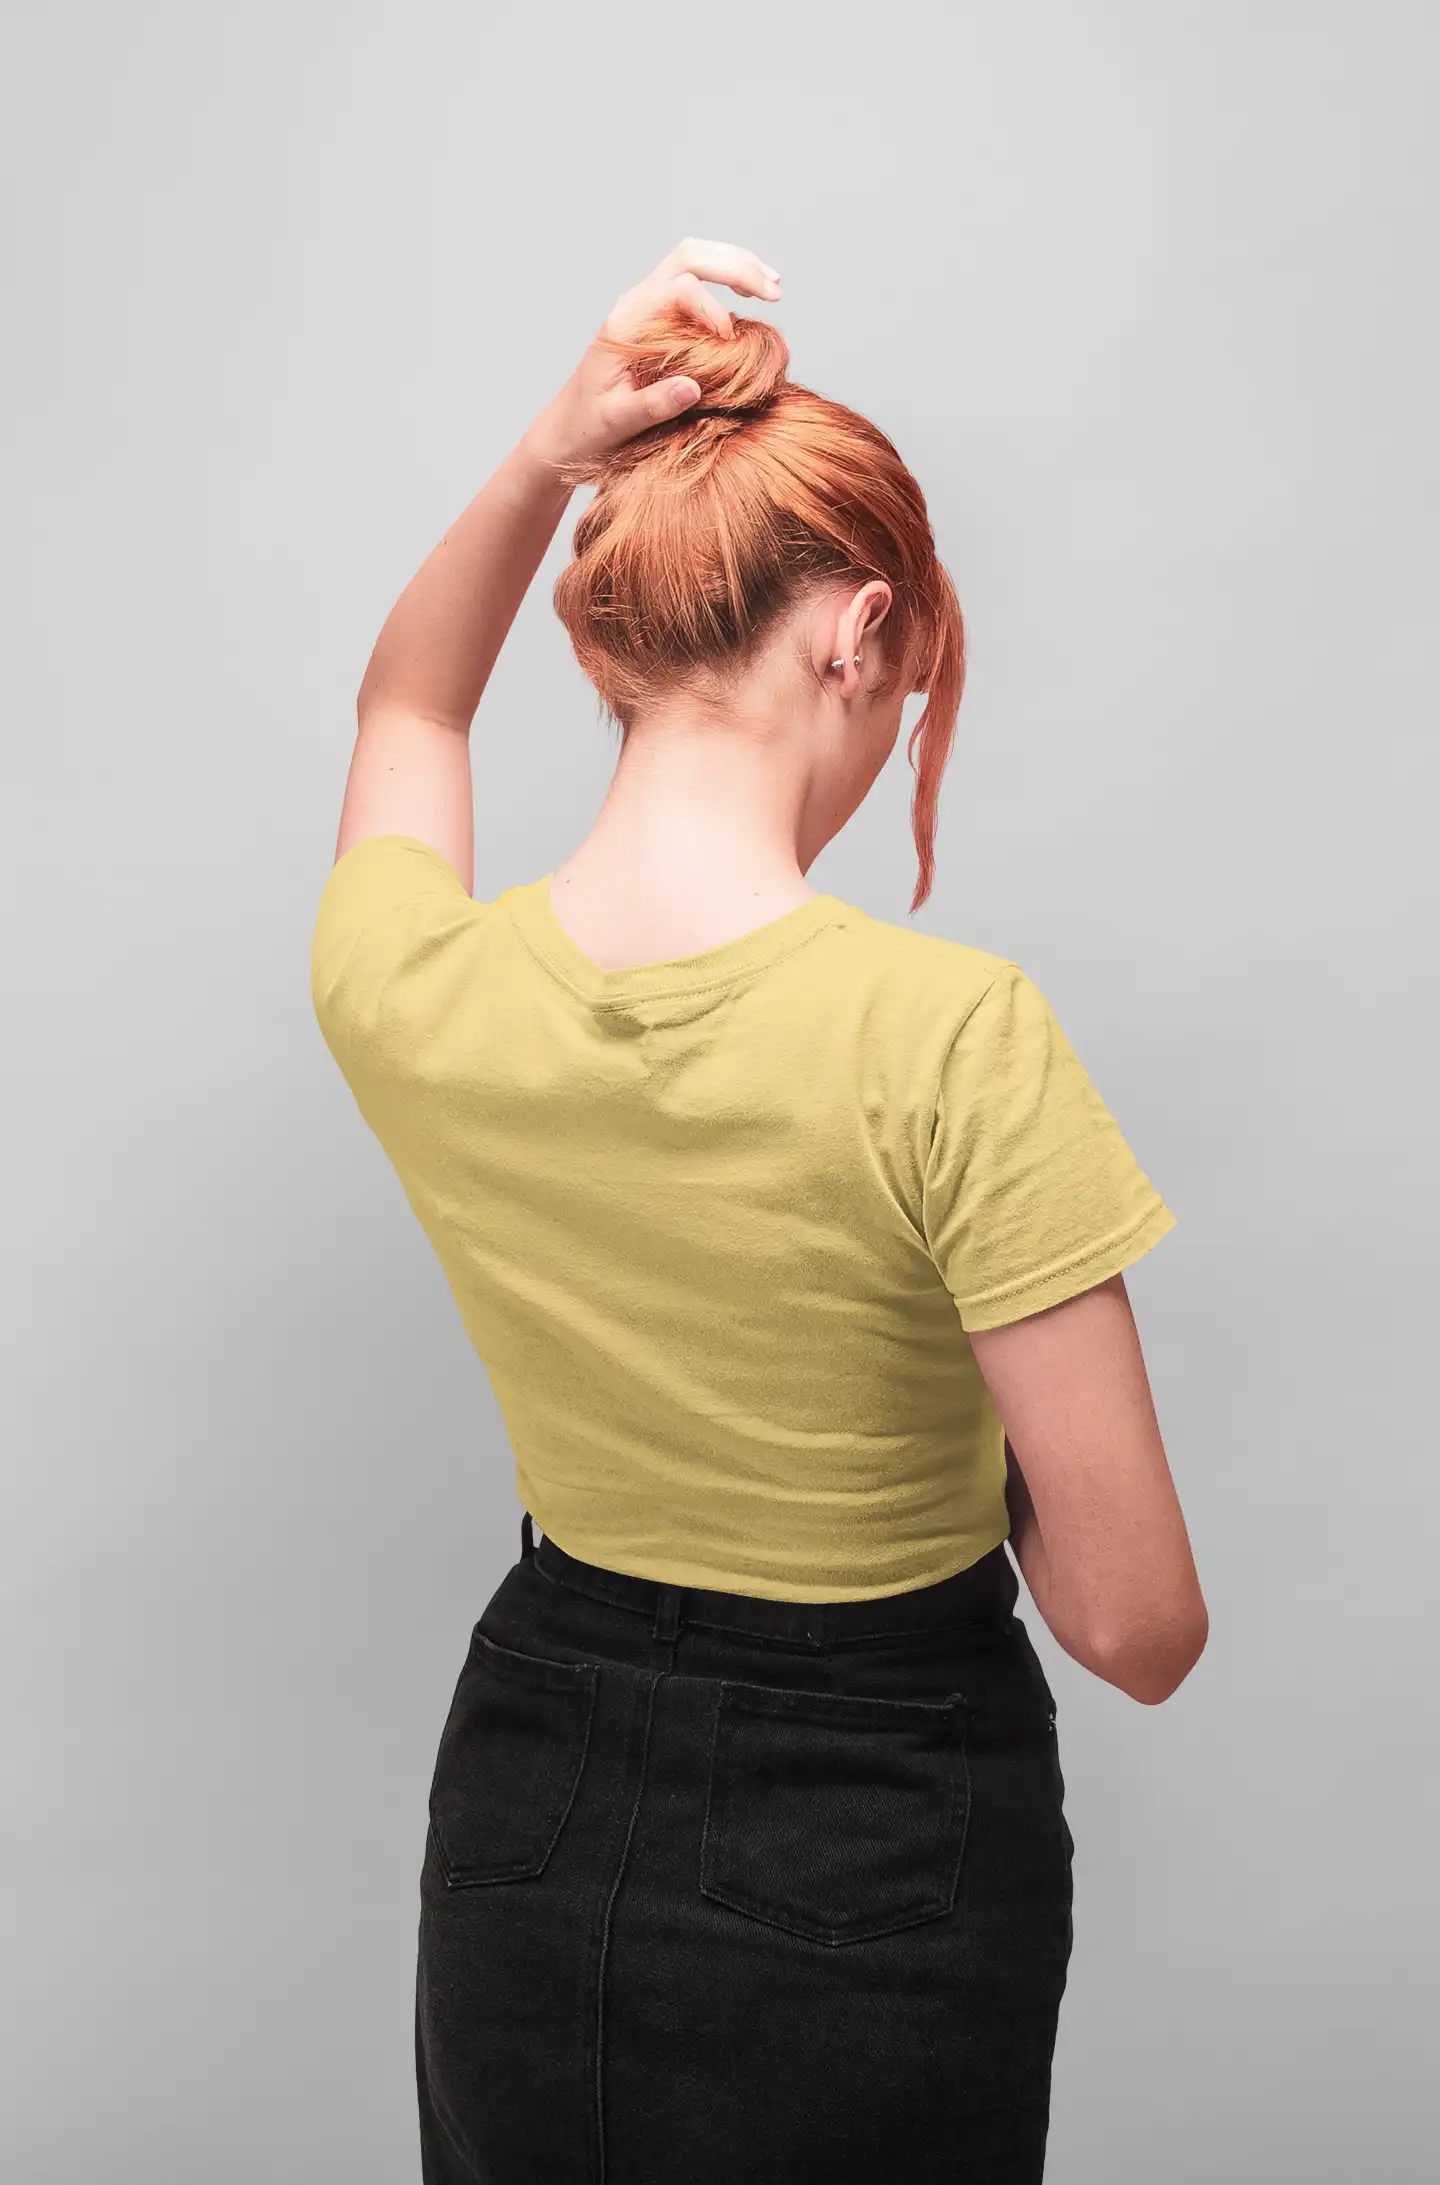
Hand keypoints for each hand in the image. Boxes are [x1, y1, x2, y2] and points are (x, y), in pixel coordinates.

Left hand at [522, 237, 782, 475]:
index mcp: (626, 321)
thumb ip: (653, 405)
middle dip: (737, 267)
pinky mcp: (657, 317)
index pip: (678, 287)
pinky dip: (727, 282)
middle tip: (776, 292)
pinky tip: (752, 299)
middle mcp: (636, 303)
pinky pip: (693, 281)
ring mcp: (646, 306)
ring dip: (736, 266)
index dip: (711, 309)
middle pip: (691, 255)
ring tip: (774, 287)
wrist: (564, 430)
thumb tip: (694, 388)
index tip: (729, 341)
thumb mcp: (618, 423)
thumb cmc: (587, 429)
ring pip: (695, 259)